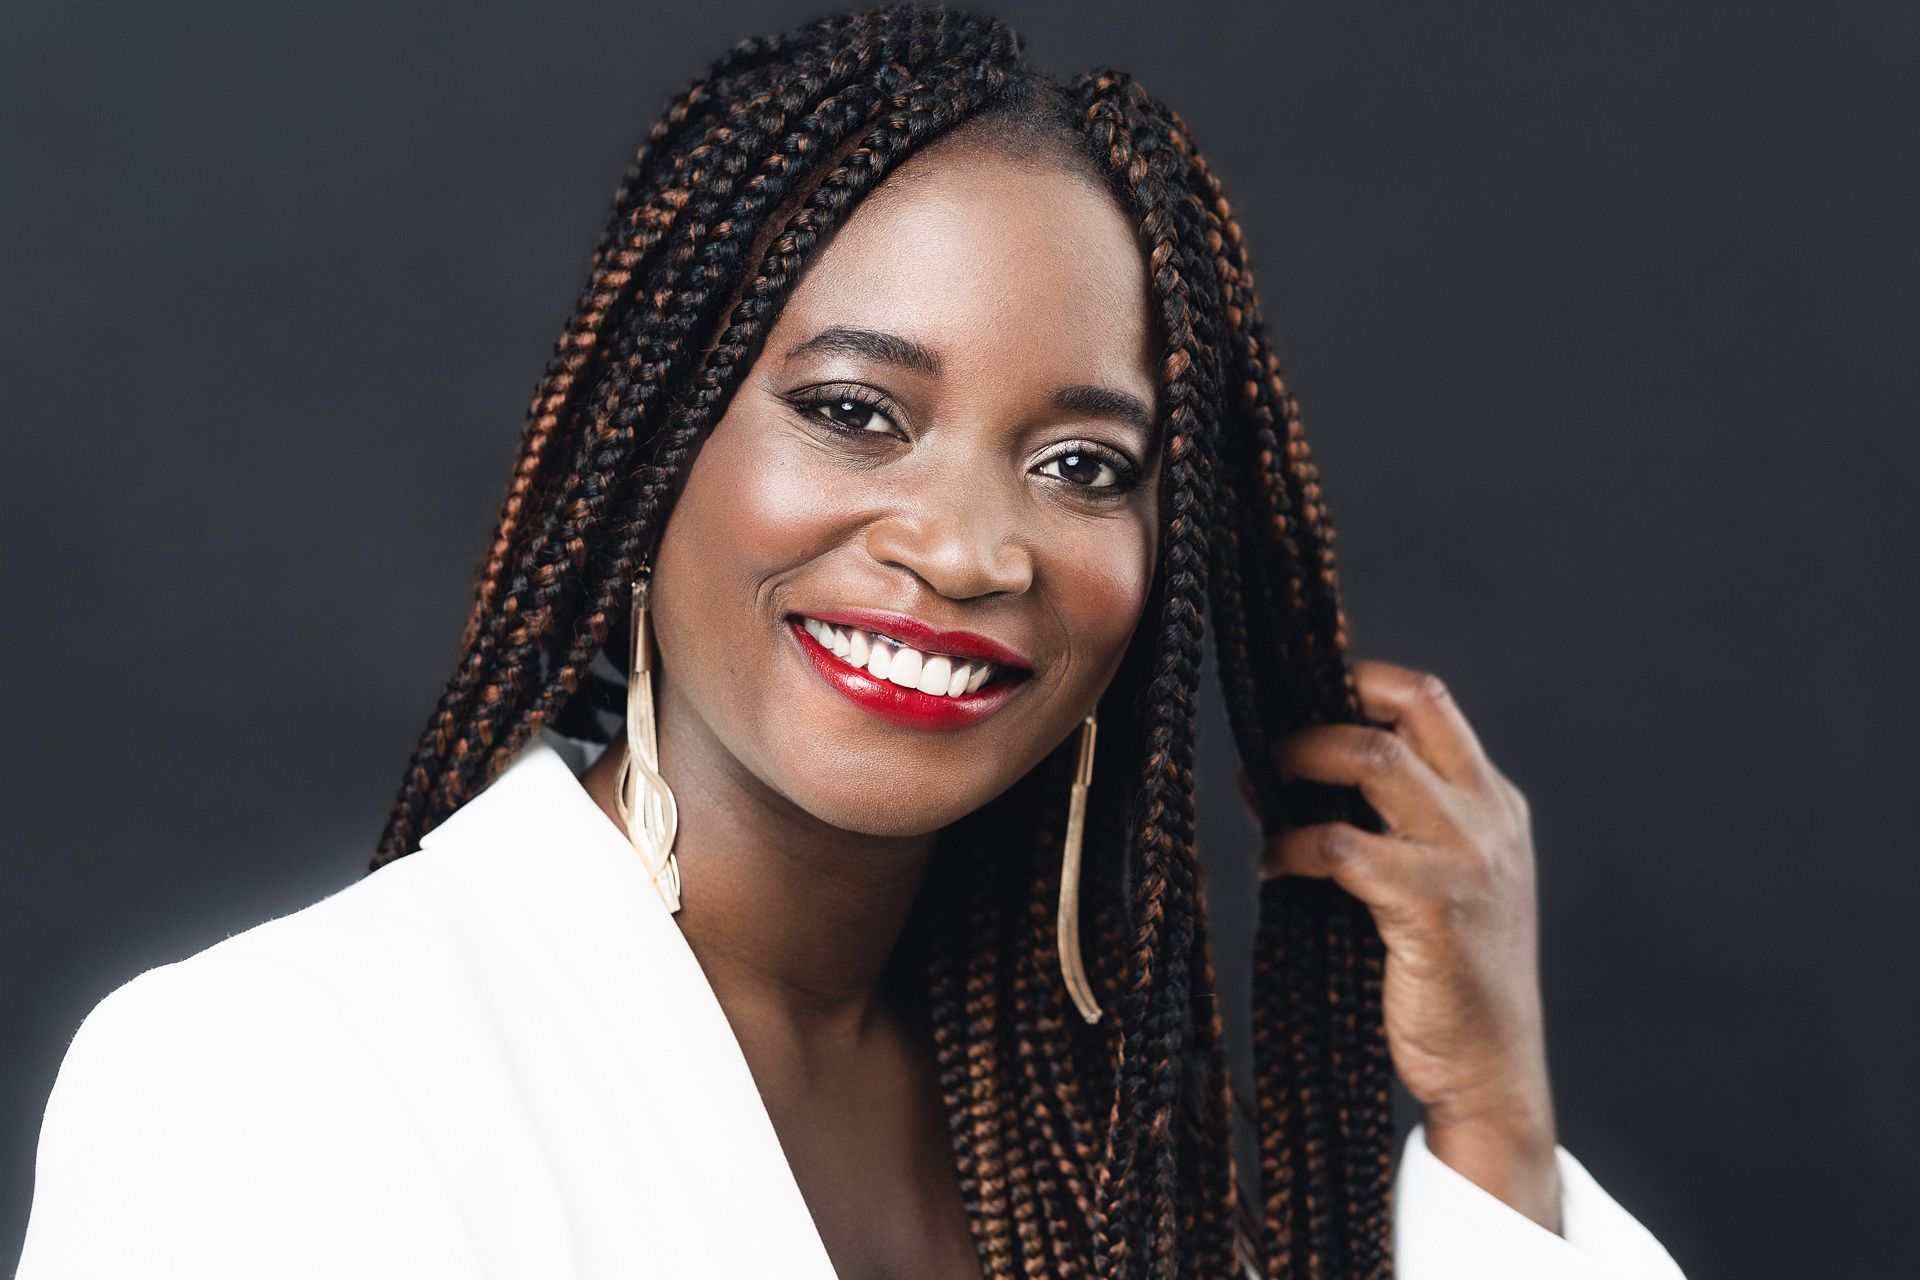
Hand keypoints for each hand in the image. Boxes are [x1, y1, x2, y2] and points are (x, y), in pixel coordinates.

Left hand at [1248, 658, 1563, 1232]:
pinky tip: (1272, 865)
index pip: (1429, 701)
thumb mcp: (1435, 879)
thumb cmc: (1448, 975)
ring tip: (1259, 788)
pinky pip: (1344, 845)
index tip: (1301, 696)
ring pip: (1374, 759)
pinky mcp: (1432, 908)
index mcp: (1494, 801)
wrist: (1492, 1070)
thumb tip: (1280, 771)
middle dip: (1327, 708)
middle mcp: (1489, 817)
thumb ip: (1384, 822)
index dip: (1362, 682)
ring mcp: (1466, 858)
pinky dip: (1293, 846)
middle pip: (1409, 707)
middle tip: (1272, 740)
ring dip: (1302, 763)